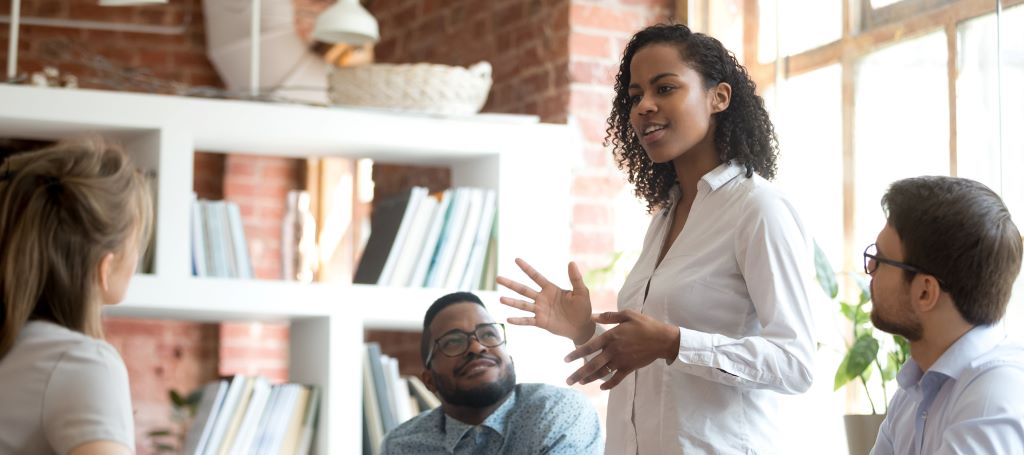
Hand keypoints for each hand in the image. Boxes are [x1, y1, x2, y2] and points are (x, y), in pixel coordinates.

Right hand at [496, 259, 594, 344]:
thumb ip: (575, 278)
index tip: (516, 259)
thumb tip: (571, 262)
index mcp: (550, 289)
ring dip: (512, 302)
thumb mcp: (581, 292)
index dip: (526, 268)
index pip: (536, 276)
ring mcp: (540, 310)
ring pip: (523, 305)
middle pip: (523, 289)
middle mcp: (542, 298)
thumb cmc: (582, 307)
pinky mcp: (541, 322)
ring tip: (500, 299)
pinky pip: (527, 321)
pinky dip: (518, 321)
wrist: (582, 326)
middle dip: (511, 284)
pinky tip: (508, 319)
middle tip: (498, 278)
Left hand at [564, 310, 680, 389]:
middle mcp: (613, 351)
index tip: (565, 360)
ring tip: (580, 383)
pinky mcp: (629, 368)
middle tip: (567, 381)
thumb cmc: (645, 325)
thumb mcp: (627, 315)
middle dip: (578, 374)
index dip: (576, 354)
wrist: (662, 339)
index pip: (589, 347)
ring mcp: (621, 361)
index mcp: (611, 337)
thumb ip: (609, 316)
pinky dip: (608, 384)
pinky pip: (616, 379)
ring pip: (602, 373)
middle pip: (592, 365)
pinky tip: (601, 387)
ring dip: (589, 379)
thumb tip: (592, 316)